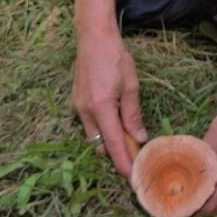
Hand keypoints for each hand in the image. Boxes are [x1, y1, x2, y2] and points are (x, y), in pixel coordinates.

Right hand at [72, 31, 147, 177]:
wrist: (93, 37)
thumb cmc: (115, 57)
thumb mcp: (131, 85)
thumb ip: (133, 114)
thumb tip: (140, 138)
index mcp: (101, 108)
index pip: (114, 144)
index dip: (123, 163)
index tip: (133, 179)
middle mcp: (85, 112)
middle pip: (101, 145)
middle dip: (117, 154)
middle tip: (137, 156)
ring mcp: (77, 107)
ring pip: (94, 136)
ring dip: (110, 141)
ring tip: (130, 140)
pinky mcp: (76, 102)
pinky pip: (90, 124)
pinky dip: (103, 129)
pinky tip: (116, 123)